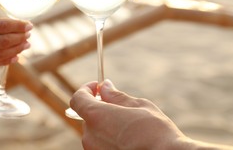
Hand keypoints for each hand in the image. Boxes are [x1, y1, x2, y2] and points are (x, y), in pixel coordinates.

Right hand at [0, 14, 31, 77]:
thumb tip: (14, 29)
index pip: (0, 27)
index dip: (18, 26)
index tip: (29, 24)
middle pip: (2, 43)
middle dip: (20, 38)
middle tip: (29, 34)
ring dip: (16, 50)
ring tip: (25, 44)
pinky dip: (4, 61)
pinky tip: (14, 56)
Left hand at [70, 79, 188, 149]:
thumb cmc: (155, 132)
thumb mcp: (139, 106)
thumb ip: (117, 97)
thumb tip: (105, 87)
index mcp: (96, 116)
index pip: (78, 99)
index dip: (86, 90)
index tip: (98, 87)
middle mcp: (90, 136)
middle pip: (88, 117)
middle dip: (101, 109)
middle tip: (121, 108)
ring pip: (95, 134)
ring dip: (106, 126)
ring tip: (130, 127)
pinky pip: (101, 146)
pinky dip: (110, 140)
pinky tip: (129, 141)